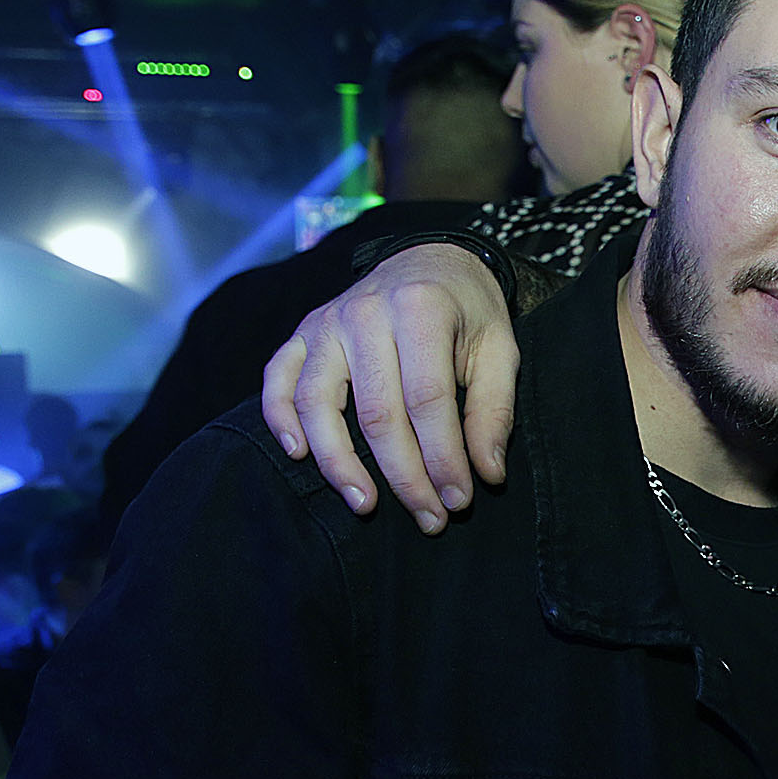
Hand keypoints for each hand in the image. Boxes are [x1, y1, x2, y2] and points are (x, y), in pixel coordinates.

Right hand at [259, 243, 517, 532]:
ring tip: (364, 504)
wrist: (430, 260)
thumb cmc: (468, 313)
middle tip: (428, 518)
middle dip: (404, 475)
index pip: (428, 401)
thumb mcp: (499, 350)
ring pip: (319, 403)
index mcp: (421, 308)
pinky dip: (280, 418)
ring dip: (338, 462)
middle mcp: (366, 312)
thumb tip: (486, 475)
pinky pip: (278, 379)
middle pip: (377, 412)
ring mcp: (326, 322)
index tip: (458, 501)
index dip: (443, 458)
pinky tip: (298, 454)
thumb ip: (493, 411)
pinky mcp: (303, 333)